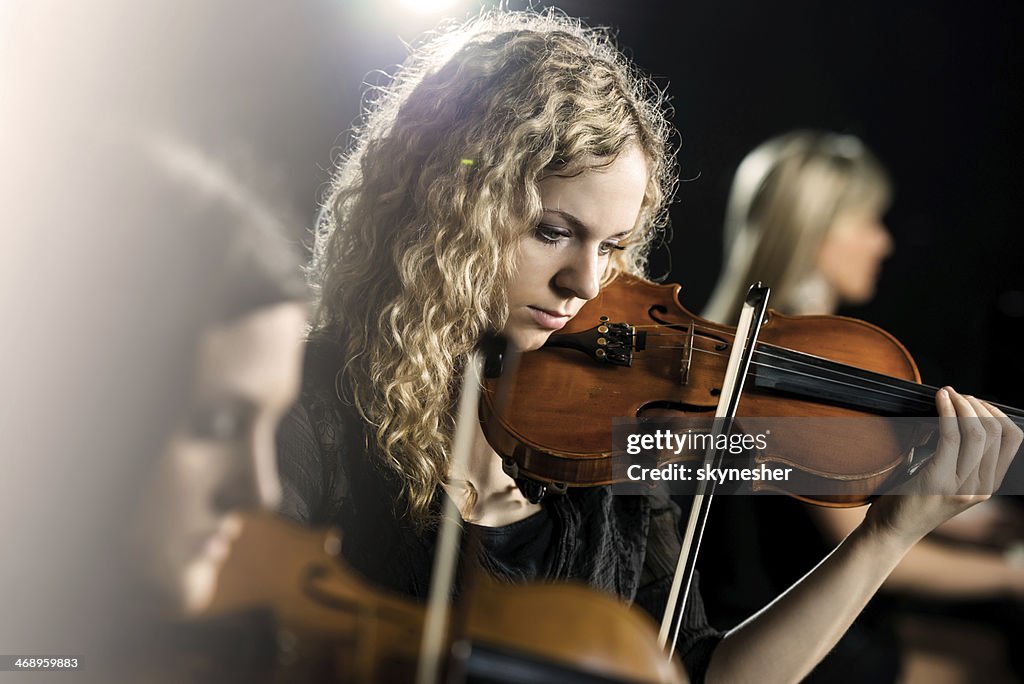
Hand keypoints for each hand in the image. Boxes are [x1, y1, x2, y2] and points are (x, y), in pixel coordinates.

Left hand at [865, 387, 1022, 546]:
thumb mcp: (948, 478)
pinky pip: (949, 436)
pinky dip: (945, 412)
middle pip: (994, 432)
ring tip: (947, 394)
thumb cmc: (913, 499)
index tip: (975, 401)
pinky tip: (938, 399)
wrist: (892, 530)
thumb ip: (960, 455)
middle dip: (976, 405)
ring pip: (975, 433)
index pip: (1012, 439)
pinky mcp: (938, 481)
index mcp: (988, 485)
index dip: (996, 413)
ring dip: (961, 405)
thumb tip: (959, 413)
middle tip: (957, 394)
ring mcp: (962, 487)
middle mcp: (981, 488)